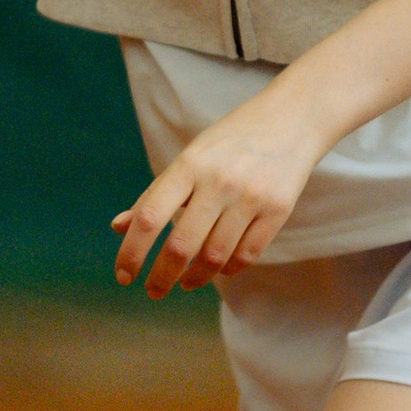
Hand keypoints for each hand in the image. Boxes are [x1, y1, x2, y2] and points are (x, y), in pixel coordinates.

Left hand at [113, 84, 325, 292]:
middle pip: (182, 246)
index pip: (150, 217)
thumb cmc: (229, 142)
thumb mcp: (188, 158)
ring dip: (195, 278)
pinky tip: (217, 269)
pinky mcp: (278, 210)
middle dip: (161, 277)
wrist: (290, 119)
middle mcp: (219, 182)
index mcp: (188, 165)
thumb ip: (155, 194)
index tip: (123, 276)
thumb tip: (119, 227)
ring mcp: (251, 197)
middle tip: (152, 291)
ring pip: (215, 257)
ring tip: (184, 282)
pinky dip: (227, 269)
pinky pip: (247, 255)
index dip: (132, 252)